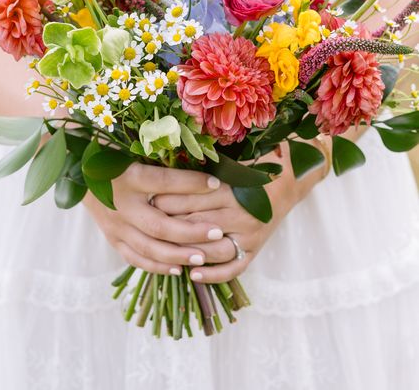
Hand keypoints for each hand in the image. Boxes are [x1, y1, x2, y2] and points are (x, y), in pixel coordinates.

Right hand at [84, 162, 224, 275]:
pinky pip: (135, 257)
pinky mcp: (112, 237)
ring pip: (148, 247)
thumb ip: (157, 155)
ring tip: (203, 256)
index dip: (192, 183)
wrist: (75, 171)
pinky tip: (178, 269)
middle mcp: (121, 204)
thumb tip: (193, 155)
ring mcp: (115, 225)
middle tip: (217, 231)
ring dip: (177, 254)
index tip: (217, 183)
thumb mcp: (129, 148)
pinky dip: (156, 266)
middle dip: (191, 231)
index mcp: (128, 177)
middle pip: (159, 225)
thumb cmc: (108, 154)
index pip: (165, 181)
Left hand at [152, 141, 329, 283]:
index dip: (167, 200)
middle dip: (169, 226)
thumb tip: (168, 162)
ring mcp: (248, 235)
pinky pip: (232, 267)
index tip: (148, 199)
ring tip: (163, 251)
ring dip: (186, 252)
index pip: (191, 198)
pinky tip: (193, 275)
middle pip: (196, 224)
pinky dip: (213, 274)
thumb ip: (206, 165)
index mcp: (231, 188)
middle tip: (146, 225)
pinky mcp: (254, 250)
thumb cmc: (256, 164)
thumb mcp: (233, 159)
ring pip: (211, 250)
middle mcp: (239, 213)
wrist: (289, 181)